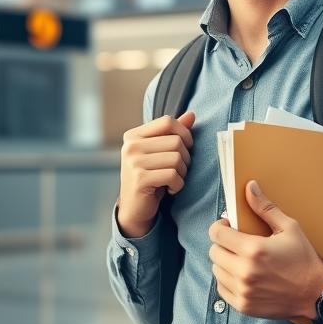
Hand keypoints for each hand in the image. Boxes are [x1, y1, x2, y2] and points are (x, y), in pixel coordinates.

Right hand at [116, 111, 194, 237]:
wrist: (135, 209)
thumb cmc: (151, 176)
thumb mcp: (160, 152)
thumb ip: (174, 133)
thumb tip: (191, 114)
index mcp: (134, 135)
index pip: (168, 121)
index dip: (184, 134)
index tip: (185, 148)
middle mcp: (131, 146)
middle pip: (176, 141)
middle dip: (185, 158)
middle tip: (178, 170)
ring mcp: (133, 162)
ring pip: (176, 158)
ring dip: (182, 172)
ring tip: (173, 180)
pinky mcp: (140, 179)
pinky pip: (173, 175)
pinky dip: (178, 184)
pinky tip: (170, 189)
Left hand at [208, 180, 322, 319]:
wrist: (317, 294)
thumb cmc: (304, 258)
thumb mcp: (289, 228)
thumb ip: (265, 208)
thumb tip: (249, 187)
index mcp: (253, 250)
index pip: (217, 234)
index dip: (220, 227)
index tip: (229, 226)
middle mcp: (244, 272)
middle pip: (214, 252)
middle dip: (222, 244)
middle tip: (236, 242)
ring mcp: (243, 291)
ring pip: (216, 271)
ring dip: (224, 262)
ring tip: (240, 259)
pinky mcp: (244, 306)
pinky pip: (222, 289)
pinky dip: (228, 280)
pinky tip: (242, 275)